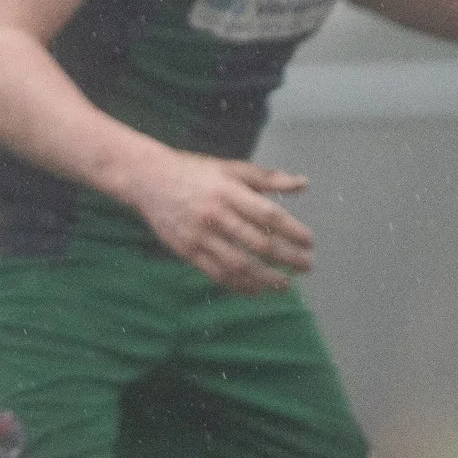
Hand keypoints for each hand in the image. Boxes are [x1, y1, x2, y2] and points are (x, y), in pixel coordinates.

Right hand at [125, 149, 310, 292]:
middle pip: (258, 243)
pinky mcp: (187, 251)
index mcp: (228, 191)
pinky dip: (239, 286)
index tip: (310, 242)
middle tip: (306, 266)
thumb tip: (303, 184)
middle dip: (287, 258)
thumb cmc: (194, 171)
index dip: (292, 231)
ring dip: (266, 278)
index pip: (268, 214)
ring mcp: (200, 236)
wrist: (148, 179)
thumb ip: (267, 178)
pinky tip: (256, 289)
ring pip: (239, 264)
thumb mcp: (230, 168)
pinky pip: (217, 274)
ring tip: (285, 285)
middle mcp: (215, 214)